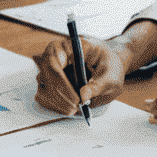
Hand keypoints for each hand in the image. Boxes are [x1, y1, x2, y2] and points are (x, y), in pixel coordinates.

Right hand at [35, 18, 156, 116]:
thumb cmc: (113, 63)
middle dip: (60, 96)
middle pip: (44, 78)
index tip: (76, 98)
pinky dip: (56, 105)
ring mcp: (49, 70)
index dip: (62, 83)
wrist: (112, 63)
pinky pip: (45, 96)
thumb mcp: (113, 73)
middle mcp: (53, 56)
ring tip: (76, 111)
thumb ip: (100, 83)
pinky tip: (72, 108)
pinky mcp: (50, 83)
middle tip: (77, 110)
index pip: (53, 63)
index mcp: (65, 45)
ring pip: (42, 89)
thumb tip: (84, 96)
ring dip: (57, 103)